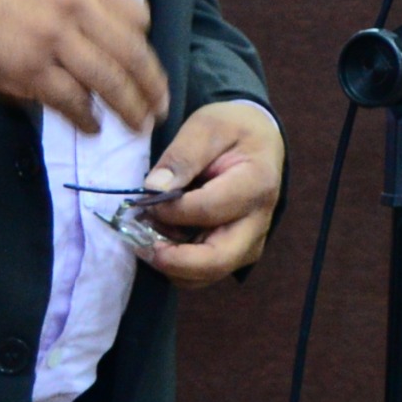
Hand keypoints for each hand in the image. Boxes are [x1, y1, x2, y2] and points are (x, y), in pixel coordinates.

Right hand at [0, 0, 164, 133]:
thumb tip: (103, 26)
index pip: (136, 12)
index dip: (142, 40)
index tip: (140, 57)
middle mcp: (75, 4)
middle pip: (132, 51)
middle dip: (151, 84)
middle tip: (159, 105)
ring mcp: (54, 38)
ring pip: (109, 80)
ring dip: (129, 107)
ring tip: (137, 124)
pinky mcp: (30, 70)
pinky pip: (72, 100)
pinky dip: (86, 118)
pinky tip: (92, 127)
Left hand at [136, 98, 283, 286]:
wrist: (258, 142)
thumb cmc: (233, 130)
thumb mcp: (206, 127)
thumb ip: (182, 156)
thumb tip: (154, 190)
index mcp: (257, 183)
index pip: (209, 210)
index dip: (171, 210)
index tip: (145, 200)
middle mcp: (259, 220)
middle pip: (217, 260)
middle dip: (173, 259)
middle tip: (142, 244)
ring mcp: (250, 242)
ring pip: (208, 274)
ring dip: (172, 264)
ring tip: (150, 237)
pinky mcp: (238, 253)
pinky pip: (204, 274)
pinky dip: (178, 267)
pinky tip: (163, 241)